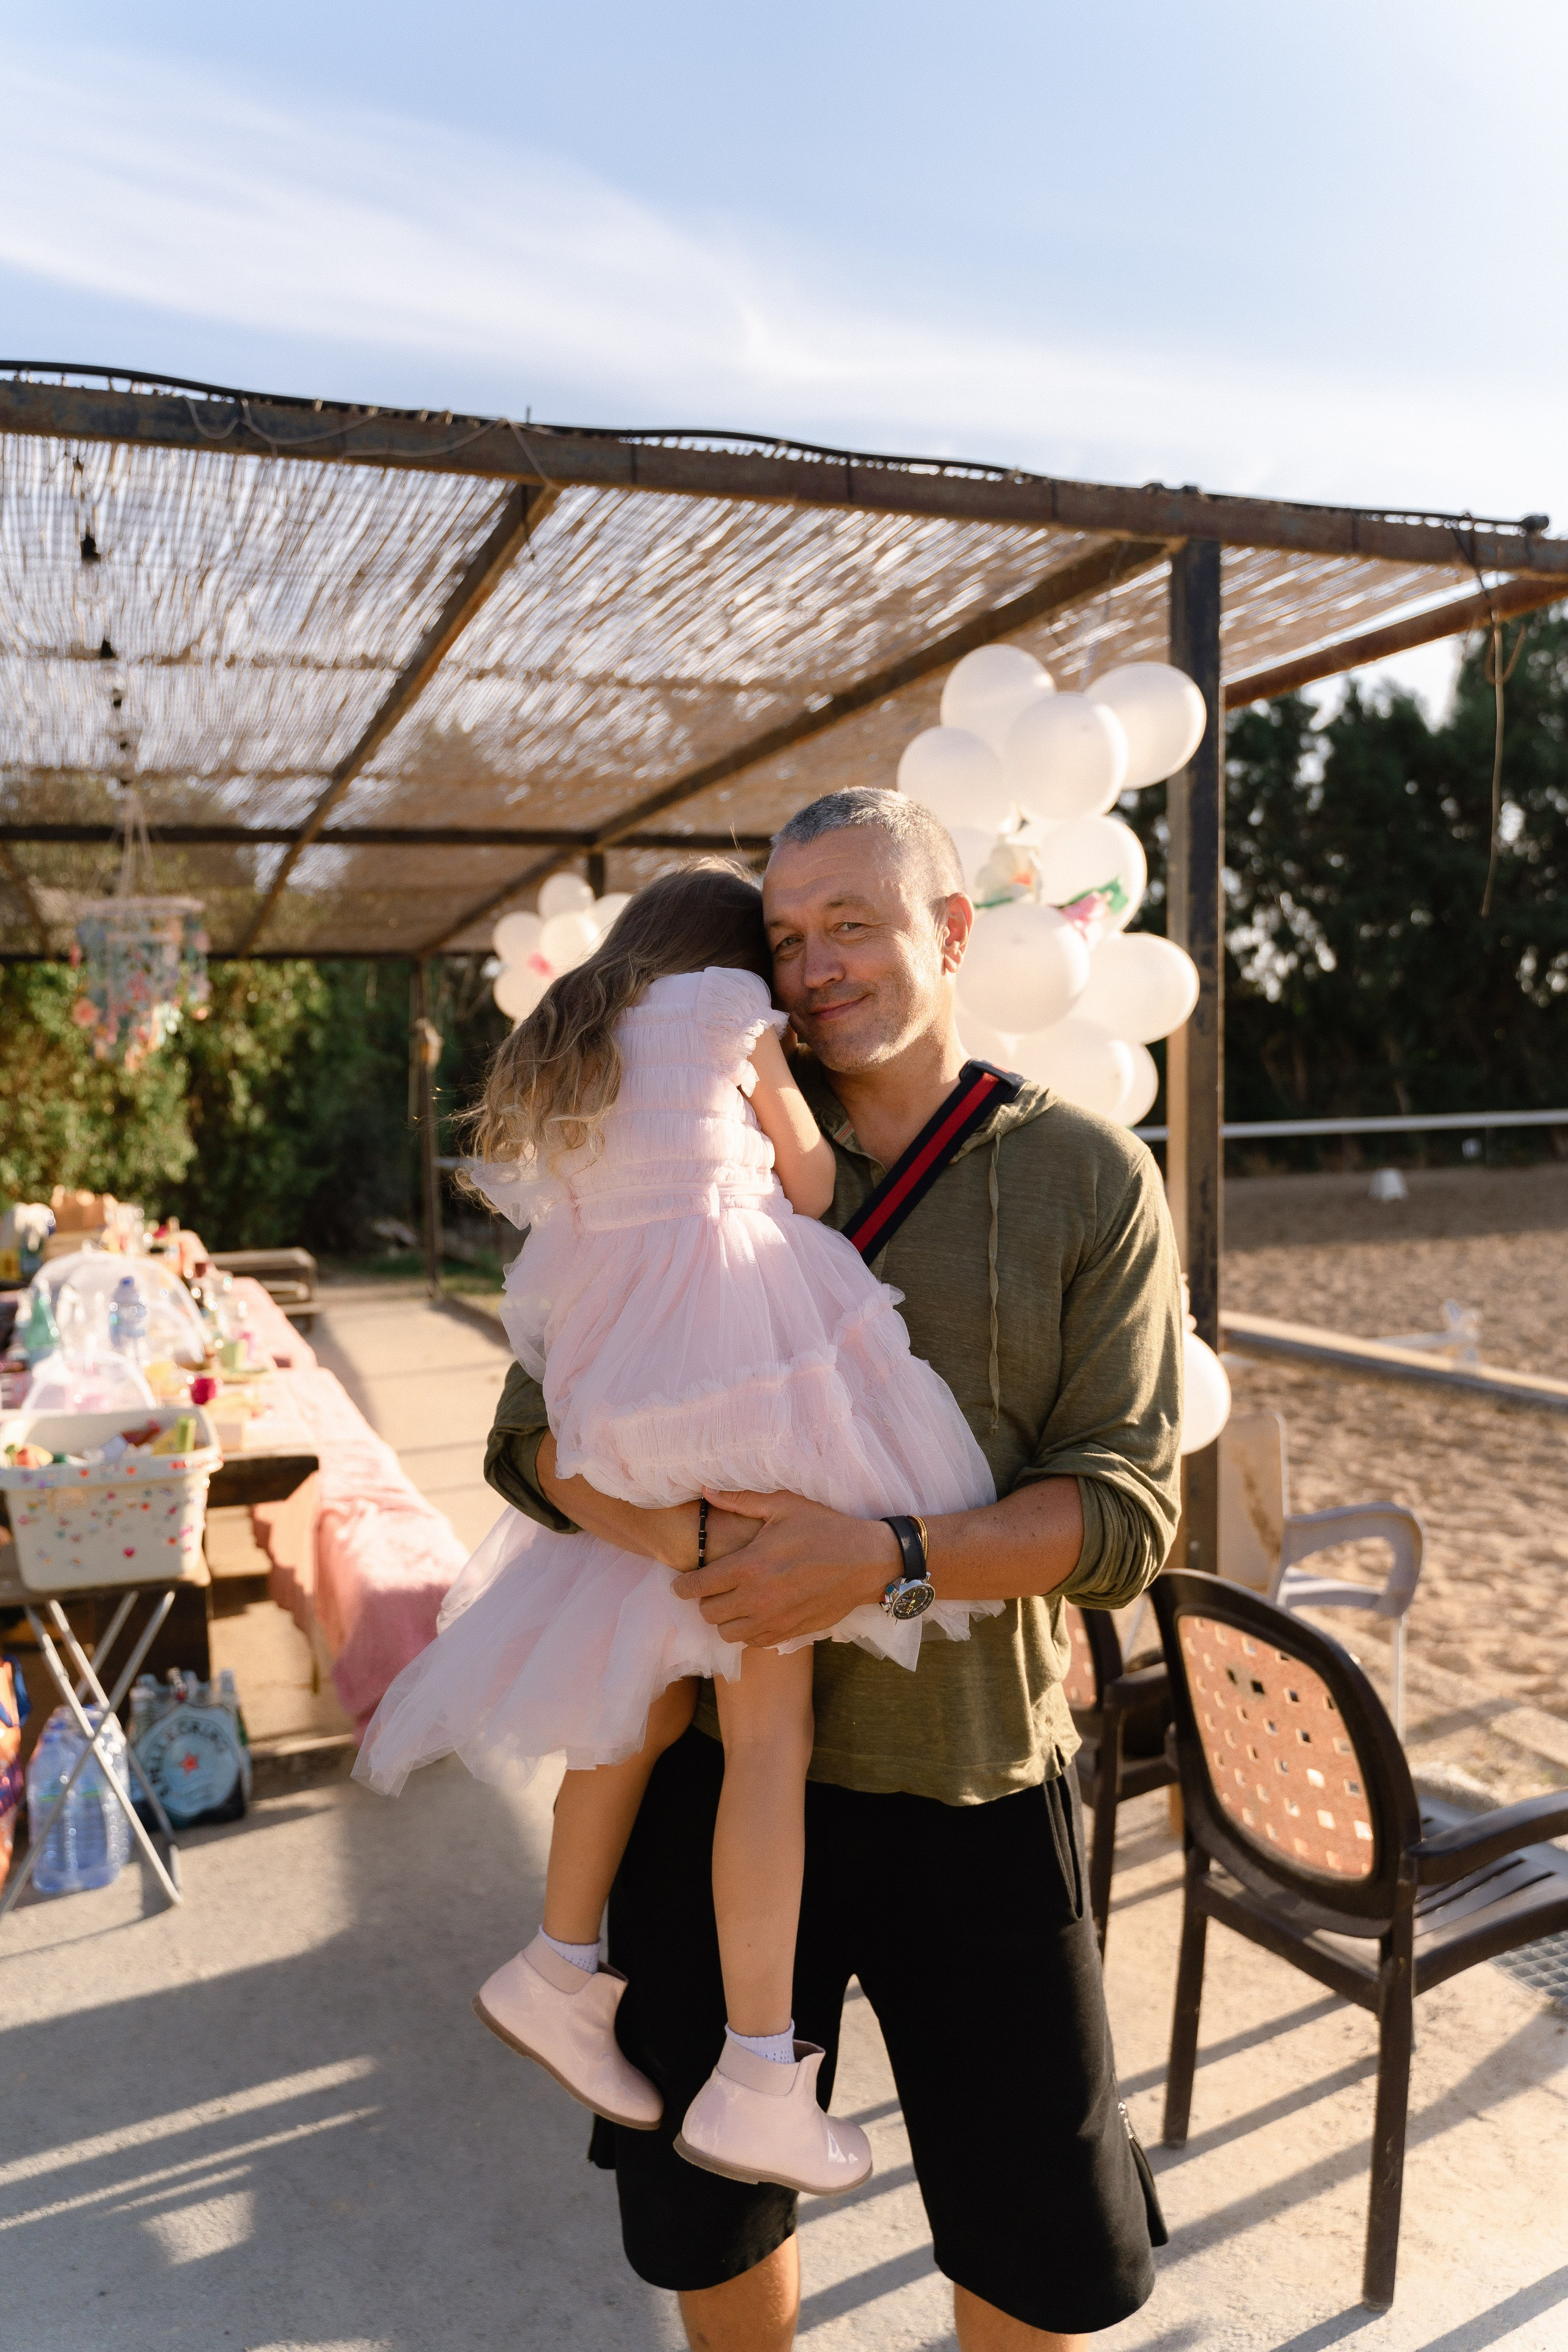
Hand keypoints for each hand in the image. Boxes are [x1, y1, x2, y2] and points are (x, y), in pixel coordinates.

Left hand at [672, 1488, 899, 1645]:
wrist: (865, 1562)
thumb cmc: (824, 1529)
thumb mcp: (783, 1505)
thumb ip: (740, 1500)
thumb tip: (706, 1490)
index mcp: (749, 1567)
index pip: (697, 1586)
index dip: (682, 1586)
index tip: (680, 1583)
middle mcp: (757, 1599)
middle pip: (708, 1613)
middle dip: (704, 1600)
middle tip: (712, 1587)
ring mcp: (774, 1620)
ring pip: (727, 1634)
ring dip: (725, 1619)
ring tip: (732, 1602)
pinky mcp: (789, 1633)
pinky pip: (753, 1642)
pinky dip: (747, 1631)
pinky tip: (755, 1613)